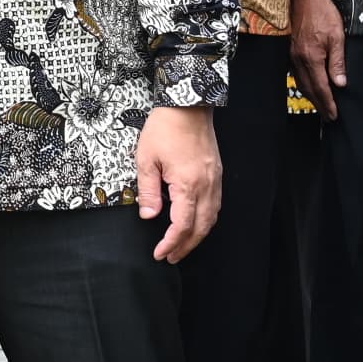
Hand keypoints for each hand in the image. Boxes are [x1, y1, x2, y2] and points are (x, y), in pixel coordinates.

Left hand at [137, 106, 221, 262]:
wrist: (187, 104)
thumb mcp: (146, 159)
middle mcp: (206, 185)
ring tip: (182, 245)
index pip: (182, 225)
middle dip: (186, 246)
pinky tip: (195, 223)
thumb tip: (149, 215)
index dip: (171, 243)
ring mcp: (214, 179)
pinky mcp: (216, 173)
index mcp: (188, 184)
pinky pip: (215, 204)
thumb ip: (148, 191)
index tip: (159, 253)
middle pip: (201, 228)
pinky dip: (205, 220)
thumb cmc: (165, 128)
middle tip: (170, 257)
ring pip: (211, 218)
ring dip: (197, 236)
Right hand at [289, 0, 345, 110]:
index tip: (334, 115)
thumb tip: (340, 83)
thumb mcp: (337, 37)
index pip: (321, 87)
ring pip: (301, 82)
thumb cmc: (324, 14)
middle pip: (309, 89)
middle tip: (328, 117)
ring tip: (321, 105)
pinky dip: (305, 85)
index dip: (328, 103)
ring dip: (311, 96)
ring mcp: (294, 55)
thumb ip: (337, 62)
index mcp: (311, 58)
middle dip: (319, 104)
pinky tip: (310, 86)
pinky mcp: (292, 50)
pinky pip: (297, 74)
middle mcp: (299, 60)